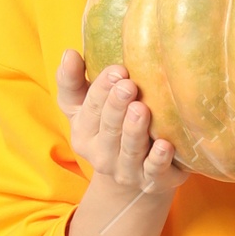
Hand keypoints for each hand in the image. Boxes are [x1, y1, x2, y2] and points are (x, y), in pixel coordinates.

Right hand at [56, 50, 190, 201]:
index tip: (118, 70)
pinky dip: (159, 159)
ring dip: (134, 130)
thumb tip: (69, 54)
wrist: (133, 177)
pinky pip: (154, 171)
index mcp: (83, 133)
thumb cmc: (108, 128)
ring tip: (141, 109)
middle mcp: (101, 155)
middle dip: (116, 106)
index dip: (102, 89)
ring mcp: (126, 171)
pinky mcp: (152, 181)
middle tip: (128, 85)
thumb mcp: (84, 106)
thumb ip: (73, 81)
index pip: (90, 109)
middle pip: (109, 128)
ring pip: (130, 149)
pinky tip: (165, 145)